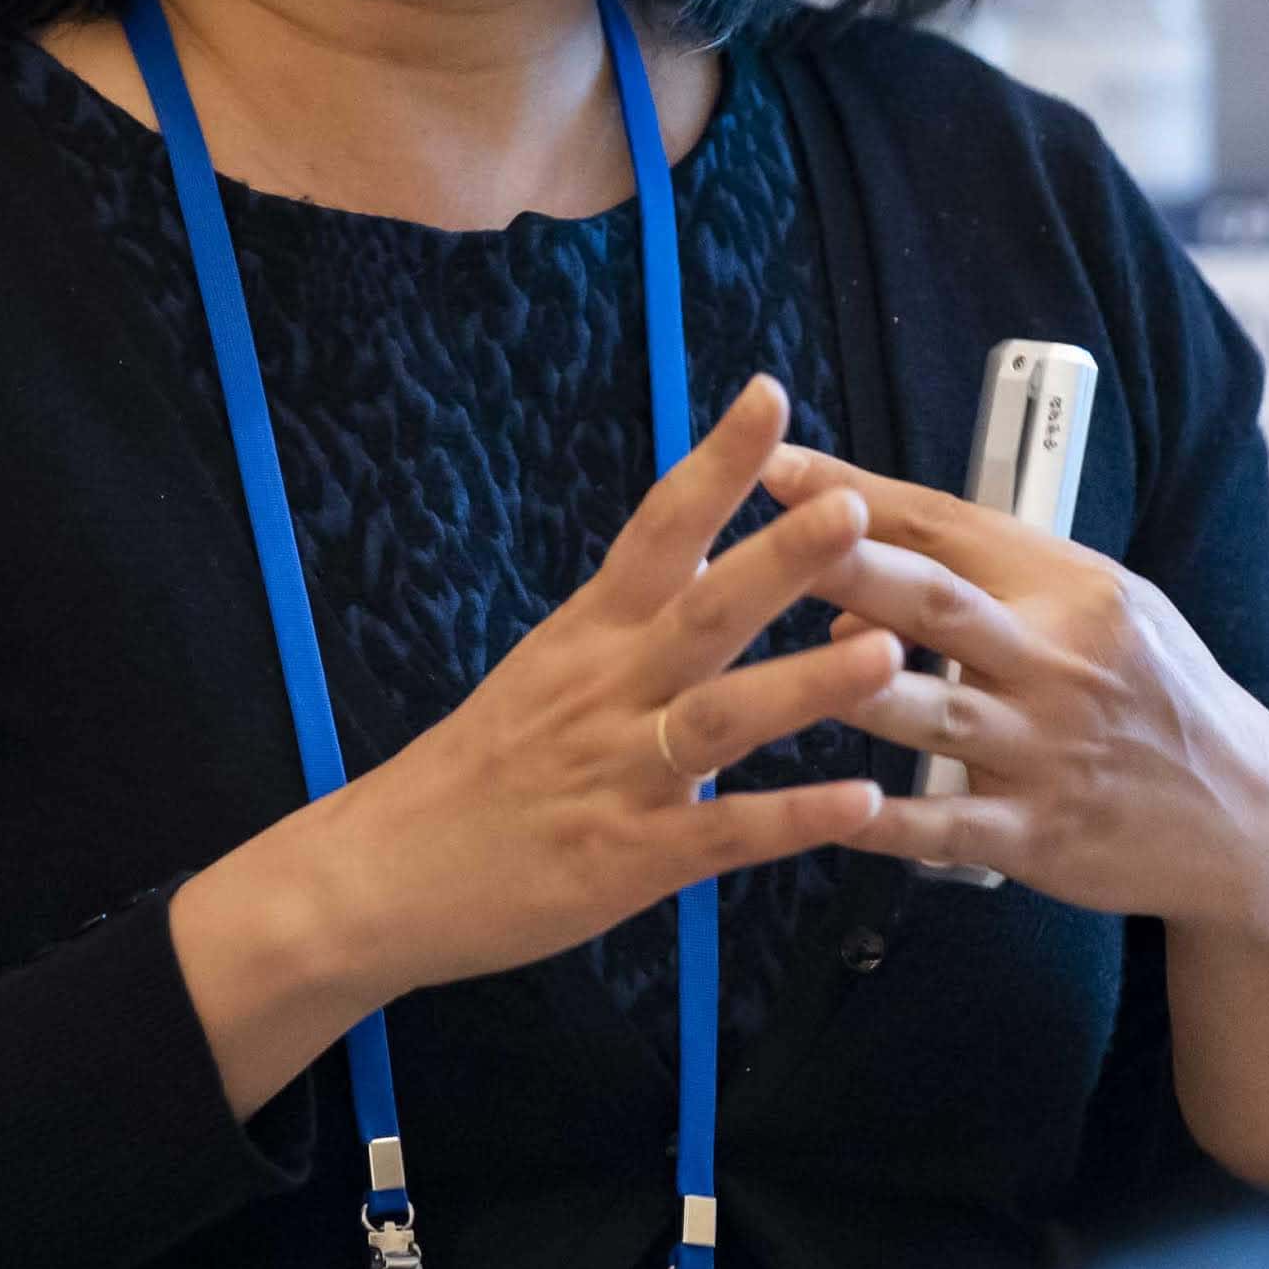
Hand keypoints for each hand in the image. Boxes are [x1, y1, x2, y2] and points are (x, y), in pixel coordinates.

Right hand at [169, 377, 899, 1118]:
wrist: (380, 874)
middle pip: (701, 611)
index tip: (770, 394)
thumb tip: (717, 556)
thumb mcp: (549, 671)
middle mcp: (605, 690)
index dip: (716, 463)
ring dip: (806, 685)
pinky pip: (722, 835)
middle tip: (853, 507)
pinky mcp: (628, 860)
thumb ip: (635, 621)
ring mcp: (618, 775)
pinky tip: (862, 803)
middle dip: (780, 560)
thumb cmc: (476, 771)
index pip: (657, 529)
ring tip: (888, 653)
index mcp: (587, 634)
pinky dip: (791, 819)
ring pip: (720, 720)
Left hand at [765, 442, 1268, 945]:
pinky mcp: (1039, 835)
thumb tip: (863, 572)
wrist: (1245, 817)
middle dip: (846, 566)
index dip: (857, 494)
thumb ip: (998, 581)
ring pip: (930, 713)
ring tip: (764, 673)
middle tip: (767, 536)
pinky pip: (941, 825)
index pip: (949, 526)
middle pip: (935, 604)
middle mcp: (1059, 661)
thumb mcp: (1106, 605)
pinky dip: (878, 819)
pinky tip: (821, 808)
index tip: (773, 464)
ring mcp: (1047, 752)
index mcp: (1073, 589)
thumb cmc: (1149, 691)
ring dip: (849, 690)